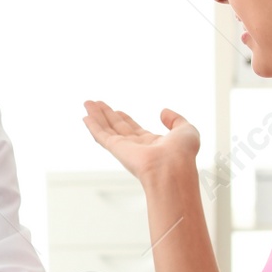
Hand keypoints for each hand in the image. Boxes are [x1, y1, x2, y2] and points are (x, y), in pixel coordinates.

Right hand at [82, 100, 199, 186]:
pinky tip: (85, 117)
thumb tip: (163, 111)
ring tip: (87, 103)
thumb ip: (176, 120)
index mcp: (153, 144)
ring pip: (107, 129)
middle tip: (96, 104)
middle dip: (107, 115)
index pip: (135, 130)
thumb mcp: (186, 130)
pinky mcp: (117, 149)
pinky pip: (101, 136)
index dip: (125, 119)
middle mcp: (137, 147)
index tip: (118, 111)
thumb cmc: (183, 154)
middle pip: (118, 128)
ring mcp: (126, 149)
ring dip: (97, 116)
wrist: (173, 168)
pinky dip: (92, 126)